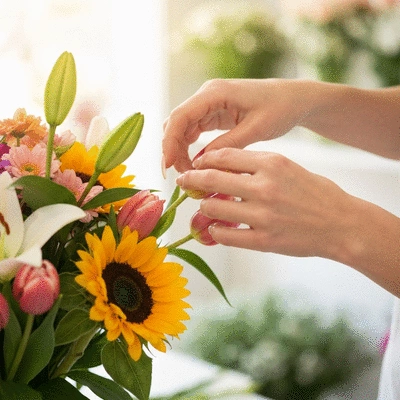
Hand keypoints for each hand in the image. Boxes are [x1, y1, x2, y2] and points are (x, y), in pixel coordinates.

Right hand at [163, 79, 313, 172]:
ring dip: (179, 150)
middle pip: (176, 123)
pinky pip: (193, 131)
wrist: (294, 99)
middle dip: (172, 149)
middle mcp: (207, 95)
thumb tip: (201, 165)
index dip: (169, 142)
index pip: (180, 116)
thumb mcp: (255, 129)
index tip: (168, 166)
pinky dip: (190, 148)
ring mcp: (209, 104)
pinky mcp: (214, 113)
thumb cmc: (280, 108)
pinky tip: (195, 164)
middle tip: (179, 176)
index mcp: (215, 93)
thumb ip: (227, 145)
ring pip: (182, 128)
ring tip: (188, 174)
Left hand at [176, 147, 357, 258]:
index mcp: (272, 164)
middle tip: (183, 181)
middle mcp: (264, 188)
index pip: (224, 156)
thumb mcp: (288, 167)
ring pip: (213, 208)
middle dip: (191, 180)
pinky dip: (215, 231)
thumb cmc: (316, 192)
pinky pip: (225, 236)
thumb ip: (257, 166)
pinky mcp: (264, 240)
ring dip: (203, 207)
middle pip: (212, 180)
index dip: (204, 160)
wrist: (342, 224)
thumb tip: (223, 166)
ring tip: (203, 206)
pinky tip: (214, 229)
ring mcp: (263, 216)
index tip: (196, 164)